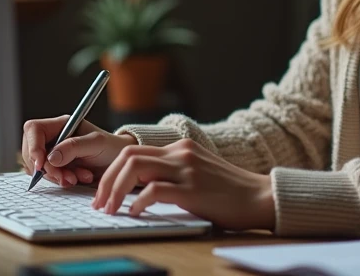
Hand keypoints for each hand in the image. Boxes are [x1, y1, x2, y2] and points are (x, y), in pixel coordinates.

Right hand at [20, 116, 136, 187]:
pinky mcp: (56, 167)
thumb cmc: (111, 147)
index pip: (34, 130)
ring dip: (57, 176)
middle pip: (33, 152)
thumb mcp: (96, 143)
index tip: (41, 164)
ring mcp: (53, 153)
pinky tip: (78, 179)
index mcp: (61, 124)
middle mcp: (54, 137)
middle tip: (67, 177)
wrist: (120, 163)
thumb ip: (73, 147)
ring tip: (79, 177)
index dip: (33, 146)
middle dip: (48, 168)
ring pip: (40, 167)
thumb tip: (50, 157)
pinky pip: (48, 177)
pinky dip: (61, 180)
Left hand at [91, 138, 275, 231]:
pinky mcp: (193, 189)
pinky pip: (154, 190)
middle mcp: (181, 153)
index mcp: (181, 147)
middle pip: (128, 156)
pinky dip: (138, 202)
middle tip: (99, 203)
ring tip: (110, 209)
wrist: (260, 197)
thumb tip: (138, 188)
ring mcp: (187, 169)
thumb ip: (172, 173)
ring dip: (115, 190)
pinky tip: (135, 212)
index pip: (133, 151)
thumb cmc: (229, 192)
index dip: (111, 173)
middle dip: (106, 180)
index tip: (103, 193)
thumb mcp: (197, 173)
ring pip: (135, 168)